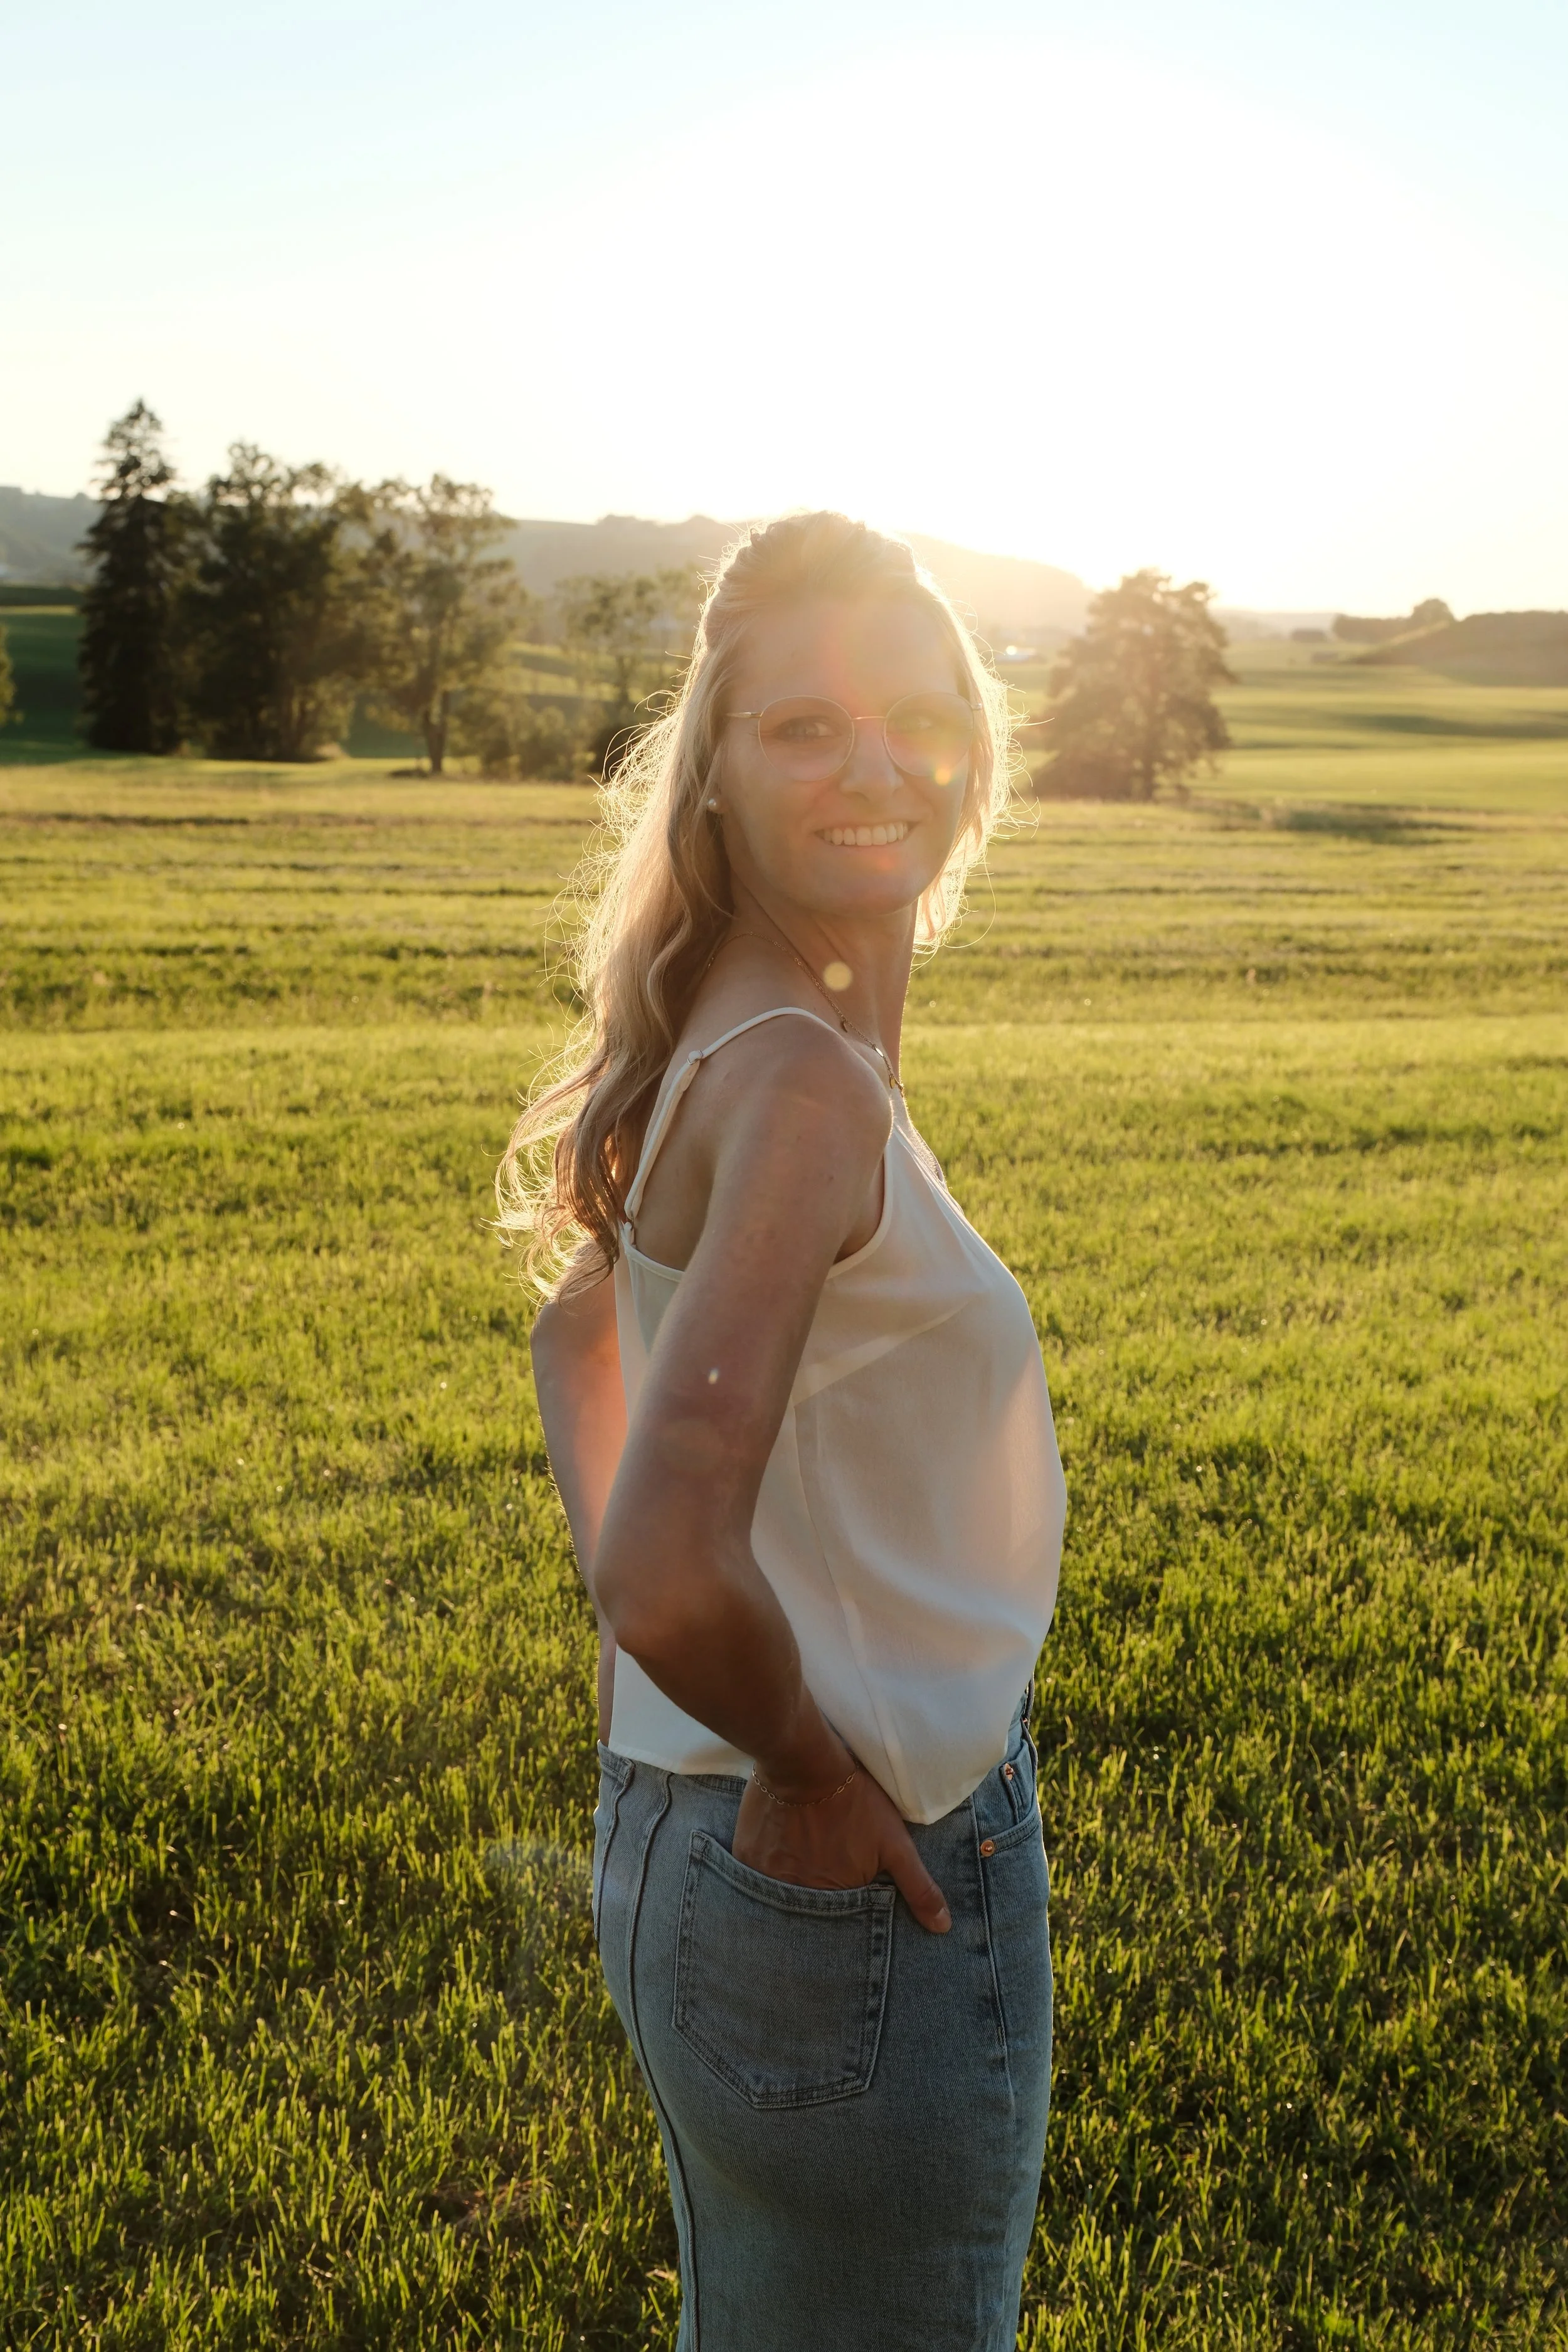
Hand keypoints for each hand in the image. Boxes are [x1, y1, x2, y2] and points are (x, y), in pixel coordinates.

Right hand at [731, 1759, 951, 1933]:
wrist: (803, 1758)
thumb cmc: (854, 1800)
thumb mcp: (895, 1843)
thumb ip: (918, 1887)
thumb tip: (942, 1929)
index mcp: (829, 1901)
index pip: (838, 1925)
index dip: (844, 1909)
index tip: (845, 1887)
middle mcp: (792, 1896)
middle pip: (806, 1911)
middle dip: (816, 1899)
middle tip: (822, 1866)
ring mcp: (763, 1878)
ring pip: (780, 1894)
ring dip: (791, 1883)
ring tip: (802, 1857)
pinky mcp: (744, 1857)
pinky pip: (755, 1877)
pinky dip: (767, 1869)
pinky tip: (780, 1848)